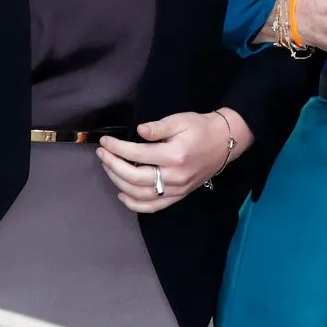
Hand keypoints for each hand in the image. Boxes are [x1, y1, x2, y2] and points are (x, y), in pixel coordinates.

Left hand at [96, 109, 251, 212]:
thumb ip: (158, 127)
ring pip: (140, 194)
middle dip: (113, 165)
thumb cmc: (200, 128)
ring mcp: (177, 189)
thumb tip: (138, 132)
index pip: (137, 154)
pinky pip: (153, 206)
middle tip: (102, 154)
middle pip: (134, 177)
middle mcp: (175, 176)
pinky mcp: (179, 196)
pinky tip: (122, 194)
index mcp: (174, 155)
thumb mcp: (180, 120)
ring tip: (109, 168)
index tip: (105, 141)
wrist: (224, 142)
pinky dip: (134, 204)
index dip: (117, 148)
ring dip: (119, 182)